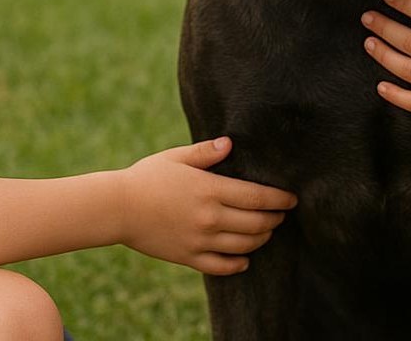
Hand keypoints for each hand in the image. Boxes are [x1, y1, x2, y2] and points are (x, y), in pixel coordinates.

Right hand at [115, 137, 297, 274]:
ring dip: (261, 239)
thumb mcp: (176, 157)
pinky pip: (222, 266)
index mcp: (209, 190)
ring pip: (244, 245)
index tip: (292, 199)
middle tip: (281, 215)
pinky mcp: (188, 257)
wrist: (118, 208)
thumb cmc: (147, 177)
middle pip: (256, 223)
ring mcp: (200, 240)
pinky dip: (239, 264)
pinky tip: (245, 258)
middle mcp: (209, 217)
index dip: (279, 199)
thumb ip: (206, 152)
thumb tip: (230, 143)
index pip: (257, 197)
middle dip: (274, 219)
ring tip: (266, 231)